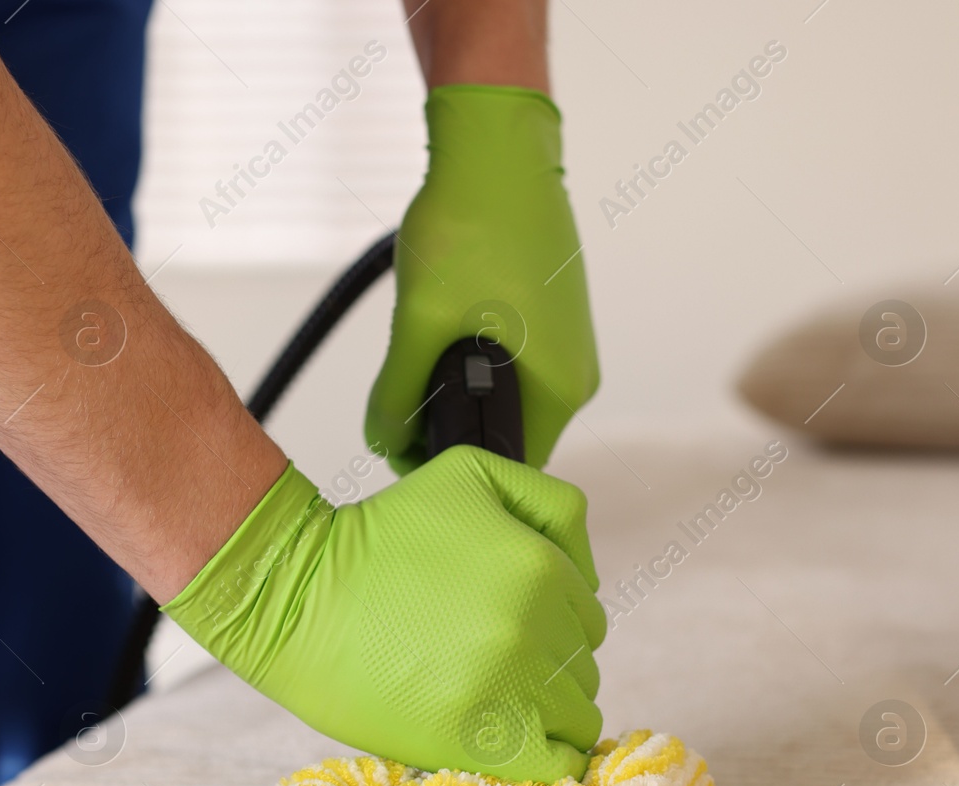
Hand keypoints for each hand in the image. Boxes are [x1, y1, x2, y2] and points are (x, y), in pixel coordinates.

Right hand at [163, 445, 605, 782]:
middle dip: (546, 668)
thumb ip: (551, 503)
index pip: (588, 619)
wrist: (295, 594)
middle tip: (486, 661)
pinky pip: (556, 766)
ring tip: (488, 699)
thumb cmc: (376, 536)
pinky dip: (548, 760)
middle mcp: (535, 629)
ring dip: (541, 713)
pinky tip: (514, 746)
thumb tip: (588, 574)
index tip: (504, 629)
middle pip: (583, 669)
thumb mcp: (469, 474)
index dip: (551, 627)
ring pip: (574, 717)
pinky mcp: (477, 741)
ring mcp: (509, 689)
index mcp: (542, 569)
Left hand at [368, 85, 598, 474]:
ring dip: (453, 392)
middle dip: (447, 428)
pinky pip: (509, 361)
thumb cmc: (473, 227)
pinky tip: (437, 333)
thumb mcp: (421, 321)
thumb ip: (399, 392)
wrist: (497, 150)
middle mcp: (576, 372)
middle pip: (504, 431)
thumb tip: (382, 440)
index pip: (507, 462)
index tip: (400, 451)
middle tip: (394, 413)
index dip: (448, 463)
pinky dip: (468, 360)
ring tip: (410, 365)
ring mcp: (567, 342)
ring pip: (503, 395)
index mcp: (562, 387)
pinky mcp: (551, 315)